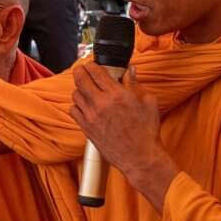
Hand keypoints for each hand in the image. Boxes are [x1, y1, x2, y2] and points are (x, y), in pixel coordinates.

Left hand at [69, 63, 177, 211]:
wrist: (139, 157)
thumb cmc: (146, 131)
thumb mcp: (148, 102)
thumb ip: (135, 84)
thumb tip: (130, 70)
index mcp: (117, 94)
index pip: (96, 71)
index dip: (91, 64)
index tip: (92, 63)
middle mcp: (101, 103)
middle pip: (80, 79)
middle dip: (80, 71)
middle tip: (82, 70)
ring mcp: (91, 116)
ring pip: (75, 94)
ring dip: (80, 89)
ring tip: (86, 89)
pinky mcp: (86, 128)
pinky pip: (73, 110)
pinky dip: (77, 105)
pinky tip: (84, 106)